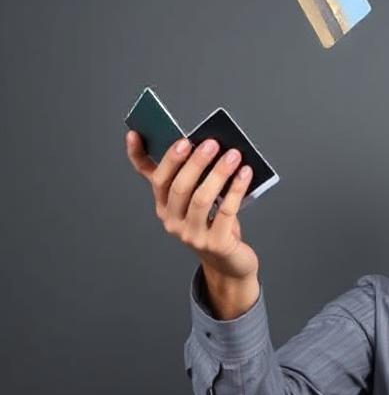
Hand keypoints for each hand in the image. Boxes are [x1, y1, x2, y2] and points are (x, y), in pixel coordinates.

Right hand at [126, 131, 259, 315]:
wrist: (230, 262)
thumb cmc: (216, 224)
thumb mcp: (201, 200)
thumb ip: (199, 176)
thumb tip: (204, 142)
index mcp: (165, 206)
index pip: (150, 177)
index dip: (138, 155)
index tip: (137, 133)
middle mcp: (172, 221)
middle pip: (179, 187)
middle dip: (195, 162)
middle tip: (211, 143)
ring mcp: (192, 235)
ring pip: (201, 199)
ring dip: (218, 173)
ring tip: (233, 154)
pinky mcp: (215, 244)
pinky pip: (225, 212)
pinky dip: (236, 190)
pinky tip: (245, 174)